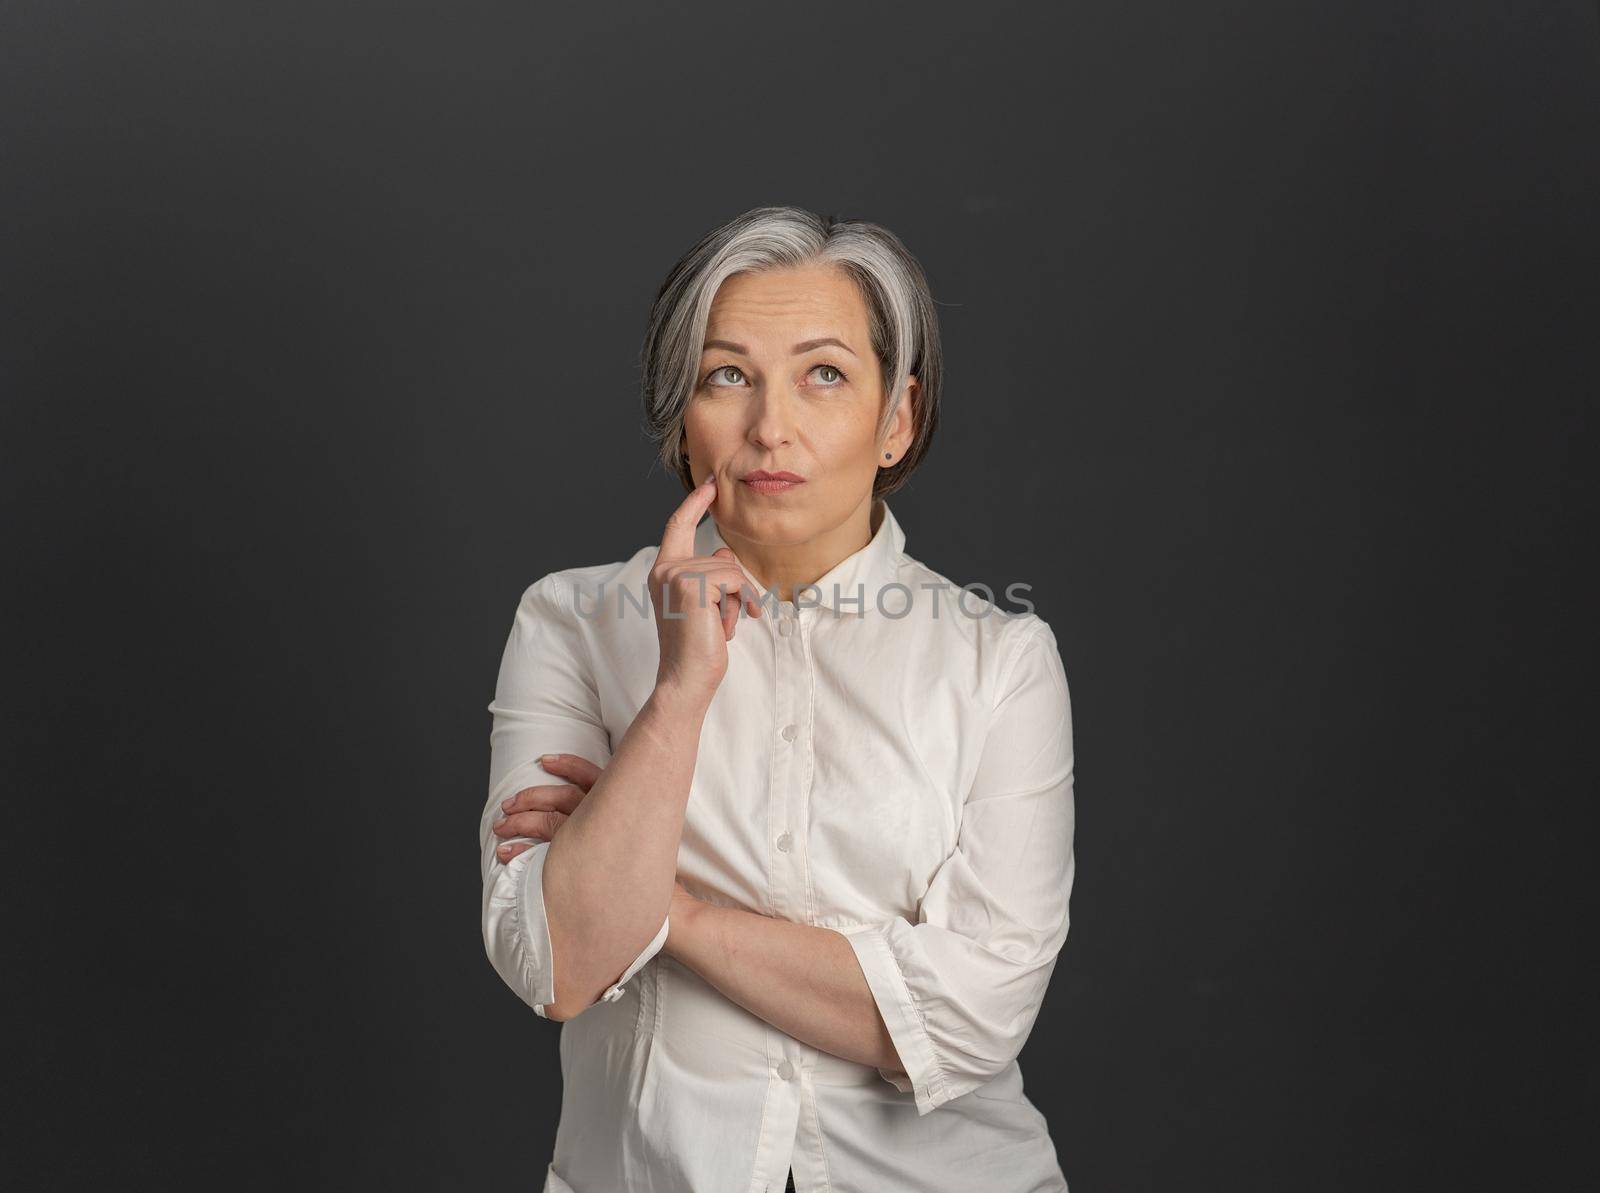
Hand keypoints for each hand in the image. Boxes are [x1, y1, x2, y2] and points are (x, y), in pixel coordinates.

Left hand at [493, 754, 700, 911]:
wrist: (675, 912)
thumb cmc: (652, 877)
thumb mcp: (643, 839)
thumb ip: (623, 823)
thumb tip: (599, 814)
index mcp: (625, 806)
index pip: (592, 774)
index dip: (567, 764)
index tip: (544, 760)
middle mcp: (610, 820)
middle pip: (562, 796)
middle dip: (531, 796)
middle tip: (508, 804)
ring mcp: (596, 843)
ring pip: (548, 821)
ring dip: (520, 821)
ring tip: (501, 829)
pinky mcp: (584, 868)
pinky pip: (543, 852)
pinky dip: (521, 849)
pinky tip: (506, 853)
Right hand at [651, 474, 762, 704]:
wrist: (685, 678)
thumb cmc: (697, 647)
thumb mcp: (704, 604)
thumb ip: (709, 574)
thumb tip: (725, 551)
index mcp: (663, 571)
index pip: (679, 525)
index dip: (696, 502)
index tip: (711, 483)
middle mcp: (665, 569)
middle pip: (721, 556)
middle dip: (734, 590)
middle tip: (723, 622)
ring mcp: (677, 575)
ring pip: (732, 570)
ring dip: (738, 601)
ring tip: (723, 627)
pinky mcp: (693, 584)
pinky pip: (735, 580)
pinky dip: (742, 602)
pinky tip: (729, 626)